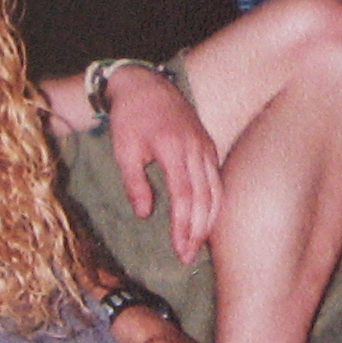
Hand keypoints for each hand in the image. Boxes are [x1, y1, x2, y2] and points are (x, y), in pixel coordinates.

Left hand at [104, 64, 223, 261]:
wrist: (146, 85)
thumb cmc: (130, 119)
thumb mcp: (124, 151)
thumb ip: (135, 183)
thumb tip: (146, 214)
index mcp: (173, 149)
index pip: (184, 196)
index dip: (184, 226)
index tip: (179, 248)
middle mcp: (196, 149)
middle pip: (205, 197)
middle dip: (199, 230)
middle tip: (189, 256)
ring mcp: (206, 146)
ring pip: (216, 190)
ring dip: (209, 220)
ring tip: (199, 244)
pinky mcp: (208, 146)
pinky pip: (217, 179)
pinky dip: (215, 202)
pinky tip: (207, 219)